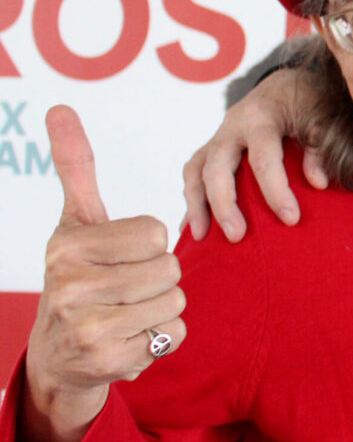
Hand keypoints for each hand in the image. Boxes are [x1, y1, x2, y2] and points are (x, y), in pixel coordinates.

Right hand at [22, 106, 185, 441]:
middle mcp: (72, 286)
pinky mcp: (111, 362)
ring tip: (128, 311)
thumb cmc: (78, 275)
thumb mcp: (75, 221)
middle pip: (169, 267)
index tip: (119, 257)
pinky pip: (174, 334)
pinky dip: (162, 337)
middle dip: (158, 277)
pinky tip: (131, 337)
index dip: (148, 245)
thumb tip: (60, 109)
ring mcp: (89, 327)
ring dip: (162, 307)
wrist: (58, 354)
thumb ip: (75, 166)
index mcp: (69, 246)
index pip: (154, 233)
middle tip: (126, 288)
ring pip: (175, 300)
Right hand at [181, 66, 328, 242]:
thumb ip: (319, 148)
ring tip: (201, 237)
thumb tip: (317, 183)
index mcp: (261, 117)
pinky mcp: (212, 147)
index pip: (263, 158)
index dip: (276, 190)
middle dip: (224, 204)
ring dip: (195, 205)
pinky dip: (191, 200)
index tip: (291, 219)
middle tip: (237, 236)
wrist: (287, 81)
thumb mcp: (321, 116)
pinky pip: (193, 173)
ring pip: (195, 170)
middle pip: (217, 167)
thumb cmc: (308, 100)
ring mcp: (218, 136)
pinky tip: (190, 228)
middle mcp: (232, 126)